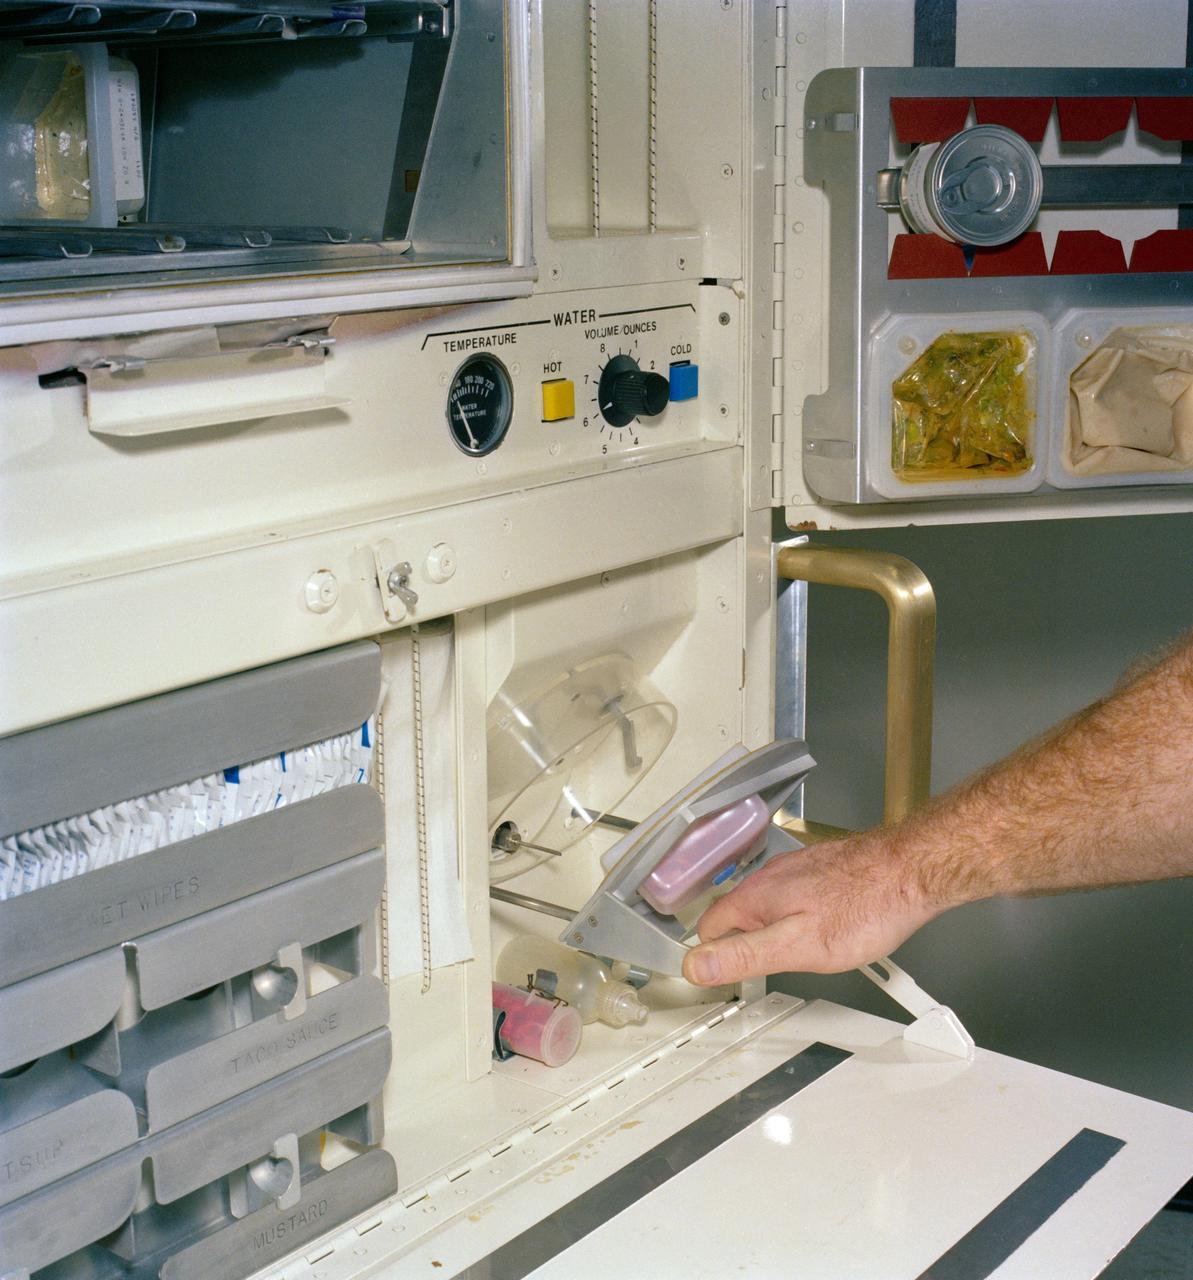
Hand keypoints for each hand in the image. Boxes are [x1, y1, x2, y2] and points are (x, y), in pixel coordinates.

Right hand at [681, 830, 937, 985]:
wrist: (910, 871)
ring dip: (773, 928)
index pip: (708, 929)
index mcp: (756, 897)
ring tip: (797, 954)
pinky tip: (824, 928)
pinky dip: (799, 914)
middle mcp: (770, 877)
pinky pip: (794, 895)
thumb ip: (744, 956)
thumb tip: (695, 965)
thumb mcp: (798, 948)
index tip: (725, 977)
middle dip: (745, 943)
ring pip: (767, 905)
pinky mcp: (818, 867)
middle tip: (765, 972)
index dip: (713, 957)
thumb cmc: (865, 909)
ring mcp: (795, 869)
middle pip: (737, 916)